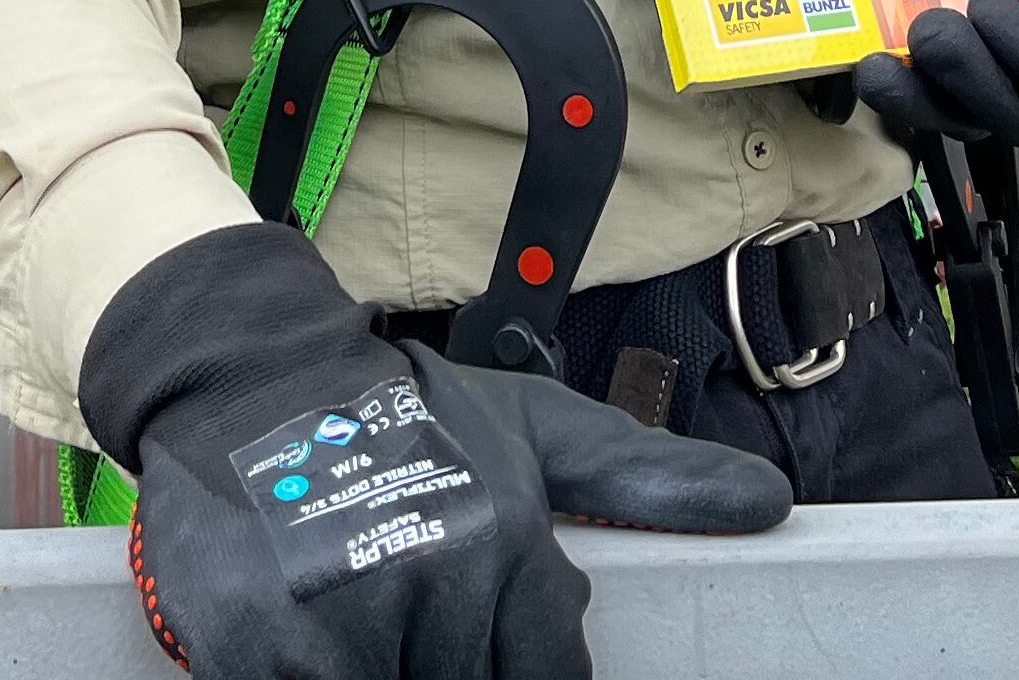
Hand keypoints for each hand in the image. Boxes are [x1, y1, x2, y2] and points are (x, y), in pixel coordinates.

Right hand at [85, 222, 788, 678]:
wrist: (246, 369)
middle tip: (408, 604)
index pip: (546, 677)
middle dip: (444, 662)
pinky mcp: (261, 640)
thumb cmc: (404, 411)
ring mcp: (345, 612)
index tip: (473, 625)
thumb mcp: (534, 429)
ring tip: (364, 612)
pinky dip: (314, 679)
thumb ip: (645, 476)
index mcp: (510, 536)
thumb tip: (772, 504)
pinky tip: (310, 639)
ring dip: (383, 664)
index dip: (513, 664)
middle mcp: (437, 574)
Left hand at [833, 0, 1018, 150]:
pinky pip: (924, 111)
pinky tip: (870, 66)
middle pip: (1016, 116)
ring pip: (964, 123)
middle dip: (969, 75)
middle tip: (933, 26)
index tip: (988, 1)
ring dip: (920, 97)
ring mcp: (992, 98)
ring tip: (883, 65)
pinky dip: (895, 93)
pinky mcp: (946, 93)